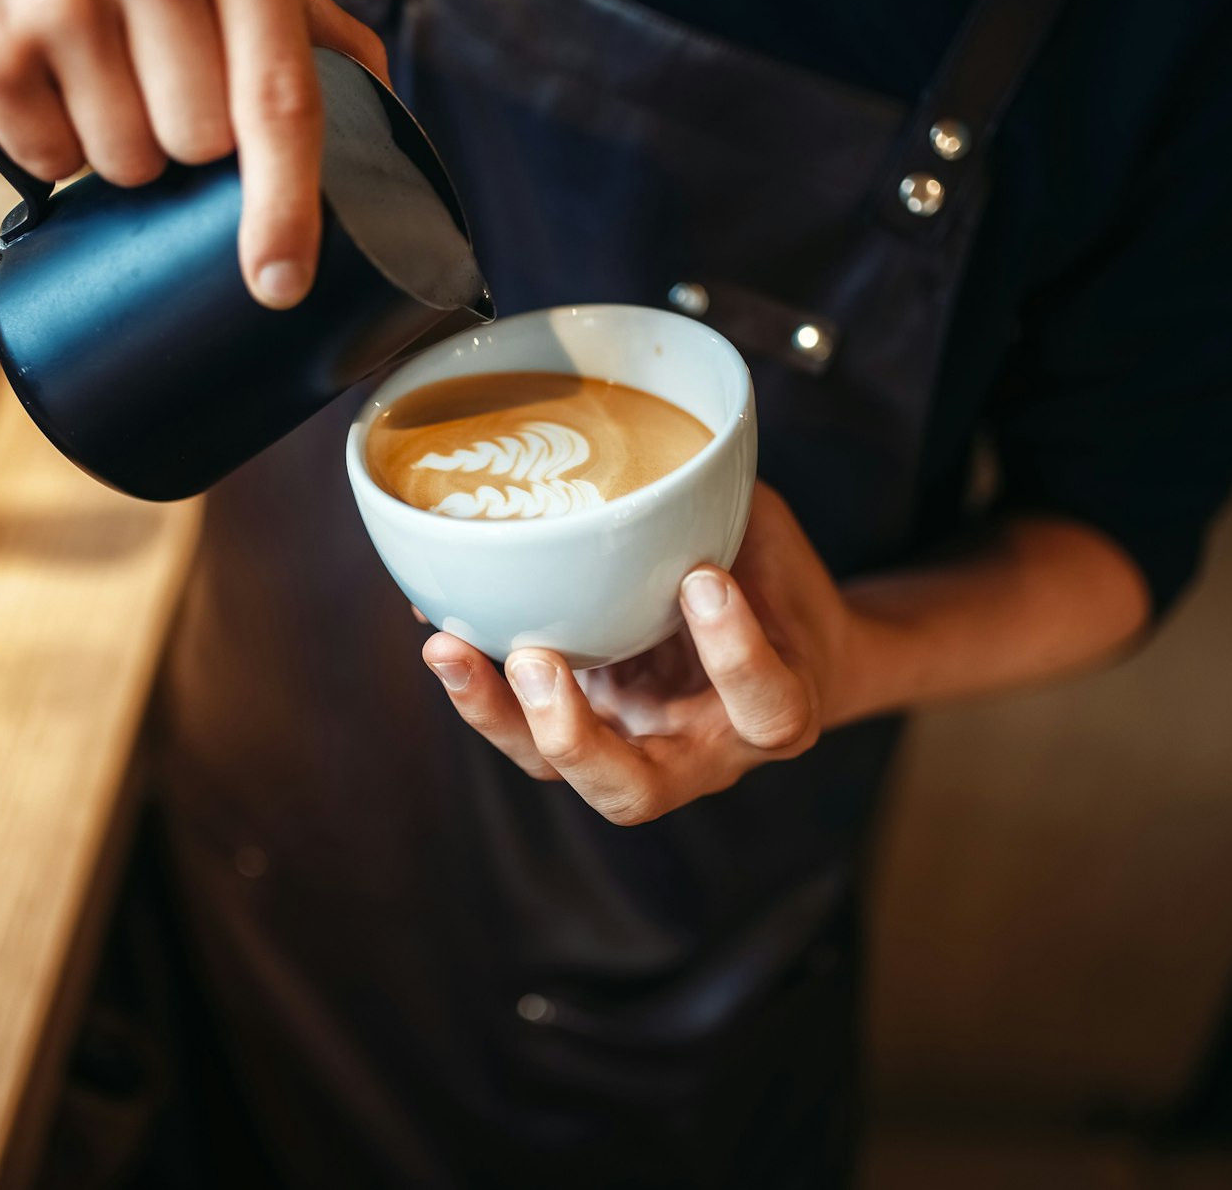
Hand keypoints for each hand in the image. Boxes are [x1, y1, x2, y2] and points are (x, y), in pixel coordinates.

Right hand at [0, 0, 387, 307]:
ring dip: (122, 146)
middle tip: (163, 75)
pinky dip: (54, 140)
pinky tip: (50, 73)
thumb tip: (383, 124)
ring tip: (101, 69)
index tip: (282, 279)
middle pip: (199, 146)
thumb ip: (308, 24)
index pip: (276, 98)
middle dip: (190, 140)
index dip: (285, 204)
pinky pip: (47, 161)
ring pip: (125, 164)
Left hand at [421, 484, 862, 824]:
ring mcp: (635, 750)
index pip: (764, 705)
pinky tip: (442, 631)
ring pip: (559, 773)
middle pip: (633, 792)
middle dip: (573, 735)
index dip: (734, 652)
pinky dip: (480, 687)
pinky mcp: (587, 730)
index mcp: (774, 711)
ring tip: (449, 649)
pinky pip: (525, 729)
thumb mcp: (771, 542)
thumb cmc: (780, 589)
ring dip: (498, 717)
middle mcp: (699, 753)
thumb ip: (727, 515)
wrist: (789, 651)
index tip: (701, 579)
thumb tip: (660, 440)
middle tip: (536, 661)